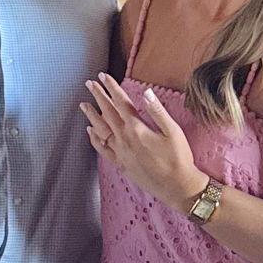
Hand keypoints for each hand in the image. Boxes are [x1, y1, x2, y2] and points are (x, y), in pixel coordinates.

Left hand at [81, 74, 202, 215]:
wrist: (177, 187)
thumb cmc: (179, 158)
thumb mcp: (173, 131)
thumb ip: (157, 111)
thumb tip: (146, 92)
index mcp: (137, 128)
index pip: (121, 102)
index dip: (111, 87)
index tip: (103, 76)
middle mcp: (125, 139)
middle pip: (108, 113)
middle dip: (98, 96)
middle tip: (89, 83)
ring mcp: (120, 152)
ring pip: (101, 130)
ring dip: (91, 115)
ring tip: (83, 104)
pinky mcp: (120, 164)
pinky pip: (102, 149)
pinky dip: (94, 139)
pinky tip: (90, 131)